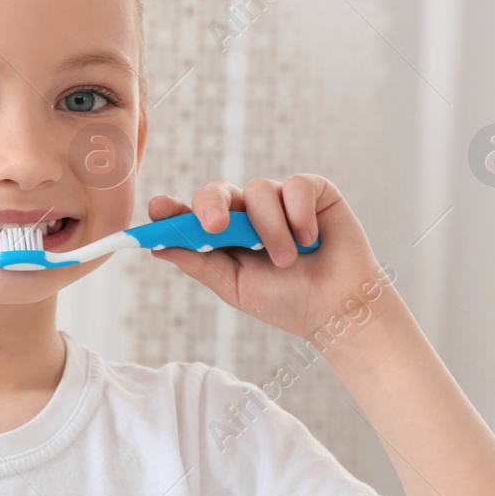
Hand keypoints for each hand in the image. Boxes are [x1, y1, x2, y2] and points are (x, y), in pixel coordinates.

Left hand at [147, 175, 391, 339]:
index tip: (157, 211)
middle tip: (215, 227)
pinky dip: (300, 216)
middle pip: (218, 191)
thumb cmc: (289, 302)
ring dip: (271, 231)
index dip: (173, 210)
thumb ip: (200, 264)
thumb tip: (158, 247)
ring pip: (259, 190)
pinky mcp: (314, 192)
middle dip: (212, 205)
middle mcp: (250, 213)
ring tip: (288, 261)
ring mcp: (281, 201)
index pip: (193, 215)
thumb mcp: (236, 287)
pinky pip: (295, 187)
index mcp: (227, 236)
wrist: (337, 308)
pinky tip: (312, 241)